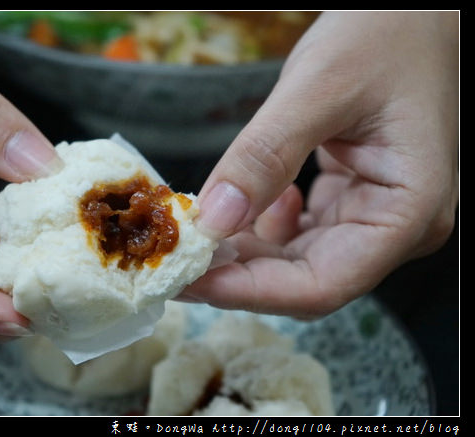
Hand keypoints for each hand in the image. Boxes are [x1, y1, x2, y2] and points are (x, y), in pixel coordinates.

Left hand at [184, 12, 457, 317]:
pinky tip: (250, 198)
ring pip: (299, 258)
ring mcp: (375, 211)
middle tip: (177, 257)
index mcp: (406, 211)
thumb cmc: (389, 31)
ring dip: (245, 249)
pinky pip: (303, 230)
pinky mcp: (354, 195)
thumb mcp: (320, 87)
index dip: (249, 291)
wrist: (419, 8)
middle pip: (305, 278)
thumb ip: (265, 155)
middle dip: (237, 272)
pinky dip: (265, 223)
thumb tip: (213, 219)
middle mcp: (395, 224)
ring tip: (197, 229)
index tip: (188, 280)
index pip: (321, 285)